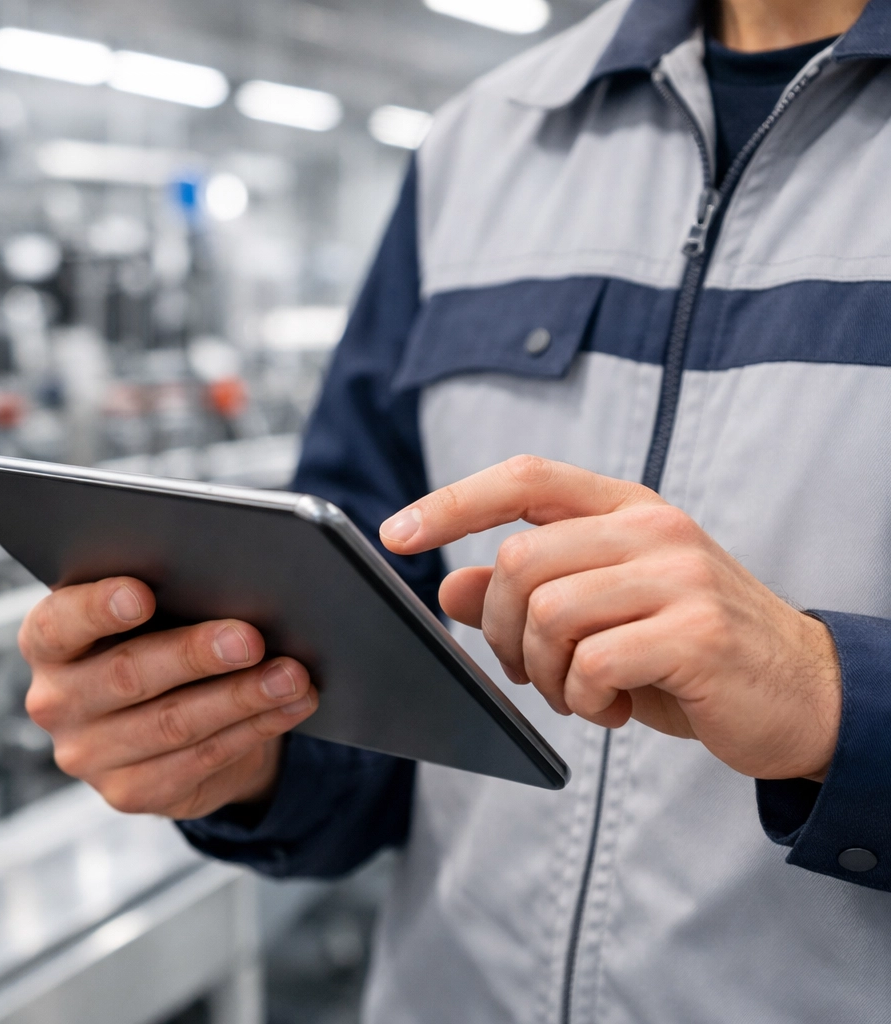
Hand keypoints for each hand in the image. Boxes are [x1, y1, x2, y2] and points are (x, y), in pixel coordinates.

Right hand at [20, 577, 316, 817]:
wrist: (170, 710)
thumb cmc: (161, 635)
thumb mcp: (154, 609)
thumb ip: (171, 590)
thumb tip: (234, 578)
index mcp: (50, 640)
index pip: (59, 623)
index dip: (98, 609)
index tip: (141, 594)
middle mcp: (57, 700)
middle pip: (128, 674)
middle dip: (196, 654)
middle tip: (250, 639)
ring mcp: (89, 754)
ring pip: (173, 723)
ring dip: (242, 697)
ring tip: (291, 675)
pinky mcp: (130, 791)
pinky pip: (201, 759)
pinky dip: (255, 728)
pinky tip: (292, 705)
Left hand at [380, 456, 841, 781]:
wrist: (805, 692)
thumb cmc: (690, 648)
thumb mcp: (602, 612)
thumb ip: (526, 594)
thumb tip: (448, 589)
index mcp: (625, 508)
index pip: (523, 477)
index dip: (451, 501)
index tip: (395, 534)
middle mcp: (652, 527)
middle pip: (518, 561)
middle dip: (499, 632)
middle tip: (525, 670)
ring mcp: (679, 575)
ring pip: (547, 613)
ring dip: (542, 673)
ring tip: (578, 692)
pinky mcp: (696, 631)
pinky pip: (591, 662)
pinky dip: (581, 698)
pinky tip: (610, 706)